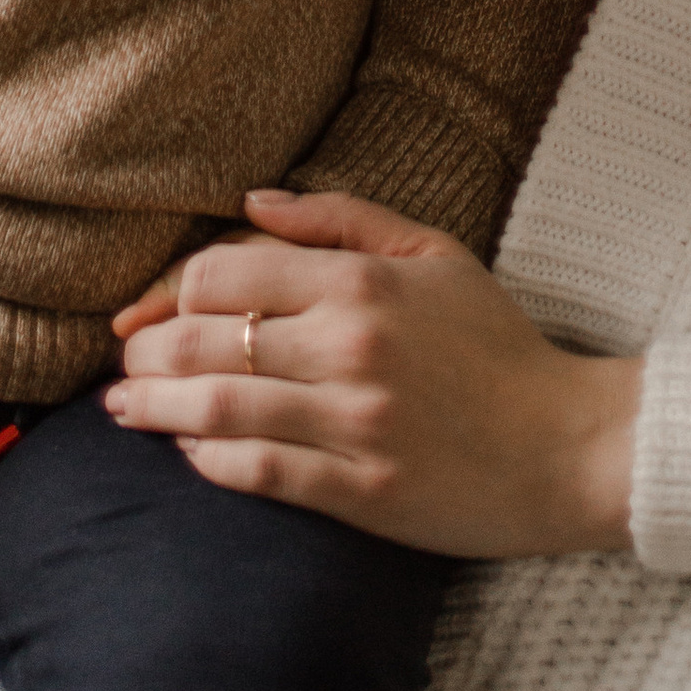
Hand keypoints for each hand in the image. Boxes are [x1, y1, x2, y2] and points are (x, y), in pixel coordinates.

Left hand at [107, 189, 640, 558]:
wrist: (567, 445)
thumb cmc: (497, 344)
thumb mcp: (433, 252)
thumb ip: (339, 218)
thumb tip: (252, 199)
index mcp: (363, 283)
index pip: (225, 272)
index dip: (171, 290)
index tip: (149, 309)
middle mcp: (350, 348)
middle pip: (206, 341)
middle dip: (147, 352)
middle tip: (123, 360)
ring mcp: (353, 424)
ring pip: (218, 412)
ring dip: (156, 408)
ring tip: (124, 407)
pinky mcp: (360, 491)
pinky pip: (258, 474)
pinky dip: (208, 461)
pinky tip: (188, 451)